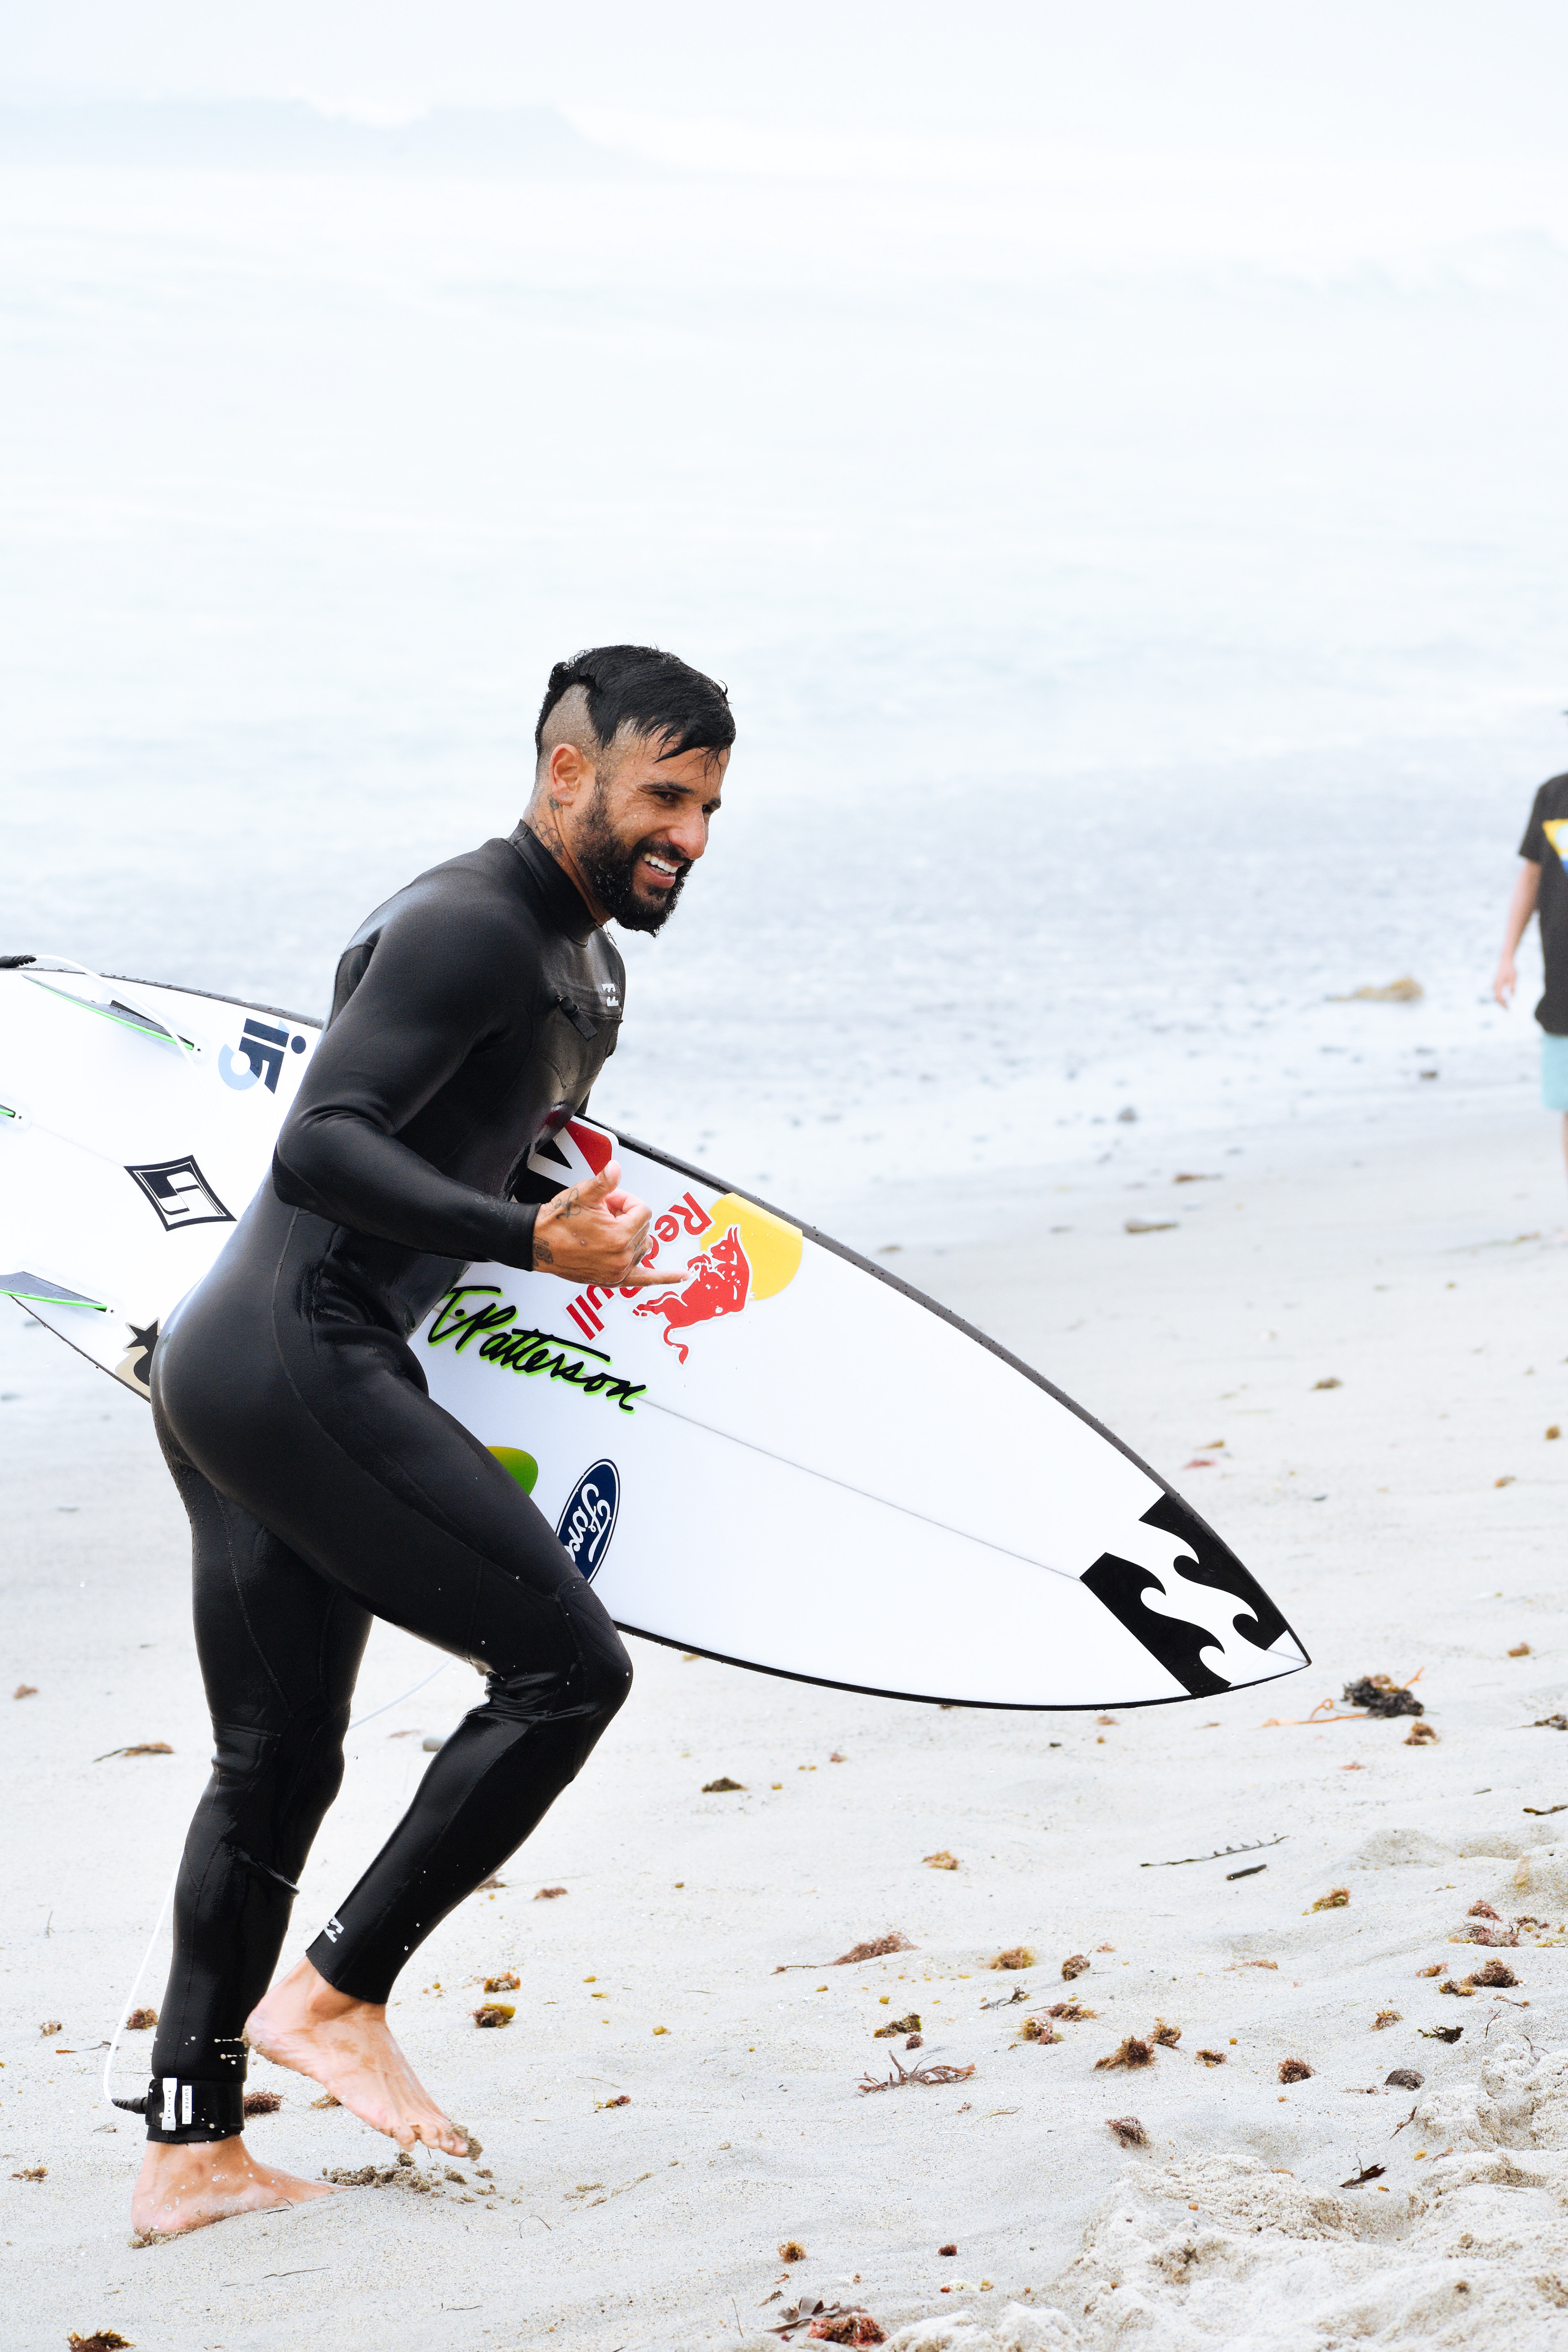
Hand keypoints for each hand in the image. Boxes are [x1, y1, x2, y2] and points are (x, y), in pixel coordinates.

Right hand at [530, 1159, 681, 1287]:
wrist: (537, 1244)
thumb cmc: (557, 1221)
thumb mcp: (582, 1195)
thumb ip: (605, 1182)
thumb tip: (616, 1168)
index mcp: (619, 1236)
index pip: (642, 1211)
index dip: (625, 1201)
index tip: (607, 1201)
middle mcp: (622, 1257)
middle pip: (643, 1228)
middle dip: (625, 1217)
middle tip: (601, 1214)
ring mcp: (618, 1271)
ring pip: (643, 1246)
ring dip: (632, 1236)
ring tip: (606, 1230)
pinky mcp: (612, 1280)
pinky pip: (646, 1280)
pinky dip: (665, 1278)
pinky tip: (683, 1275)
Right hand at [1494, 953, 1516, 1008]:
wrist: (1505, 959)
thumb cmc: (1511, 968)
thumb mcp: (1514, 978)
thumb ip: (1512, 988)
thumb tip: (1512, 998)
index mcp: (1498, 984)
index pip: (1498, 997)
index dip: (1503, 1004)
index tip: (1508, 1009)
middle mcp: (1494, 984)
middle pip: (1496, 998)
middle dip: (1501, 1004)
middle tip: (1508, 1009)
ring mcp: (1494, 983)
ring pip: (1495, 995)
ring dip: (1501, 1001)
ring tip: (1507, 1005)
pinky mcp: (1496, 982)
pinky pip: (1496, 991)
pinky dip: (1500, 996)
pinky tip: (1506, 998)